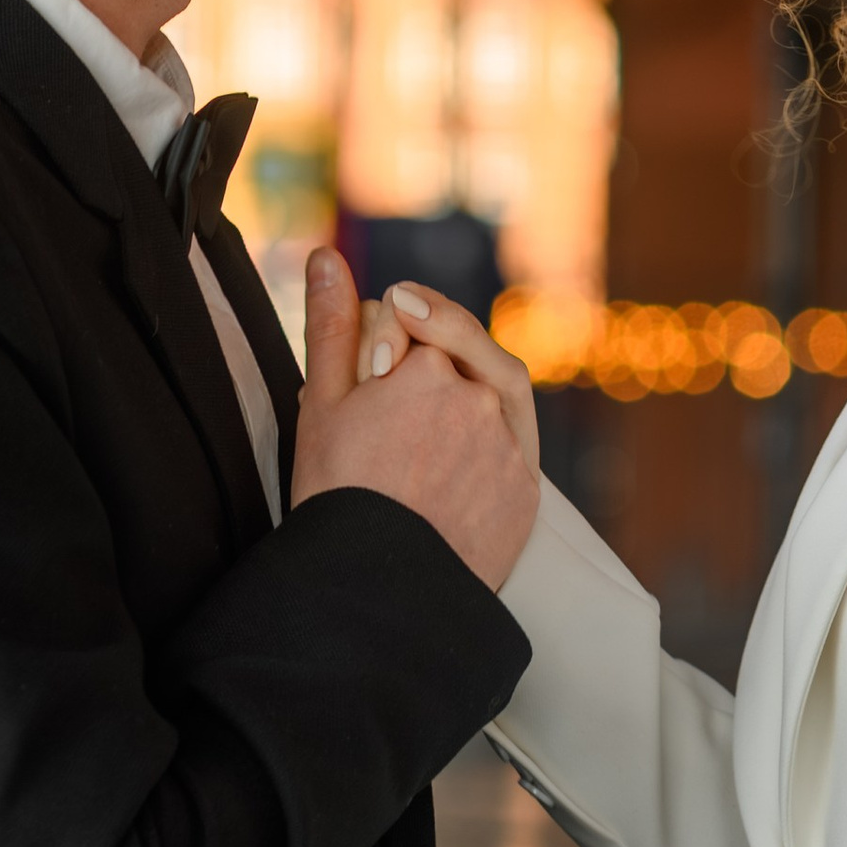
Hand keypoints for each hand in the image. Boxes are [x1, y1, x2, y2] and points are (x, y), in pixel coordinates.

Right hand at [292, 247, 539, 591]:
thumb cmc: (338, 493)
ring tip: (412, 452)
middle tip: (383, 430)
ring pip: (484, 403)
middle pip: (451, 363)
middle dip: (419, 381)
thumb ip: (332, 324)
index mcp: (428, 369)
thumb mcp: (322, 403)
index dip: (381, 354)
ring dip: (452, 414)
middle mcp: (480, 398)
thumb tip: (327, 257)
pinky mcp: (524, 491)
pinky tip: (439, 484)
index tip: (364, 385)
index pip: (409, 330)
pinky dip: (477, 457)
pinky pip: (508, 453)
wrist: (377, 589)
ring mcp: (510, 446)